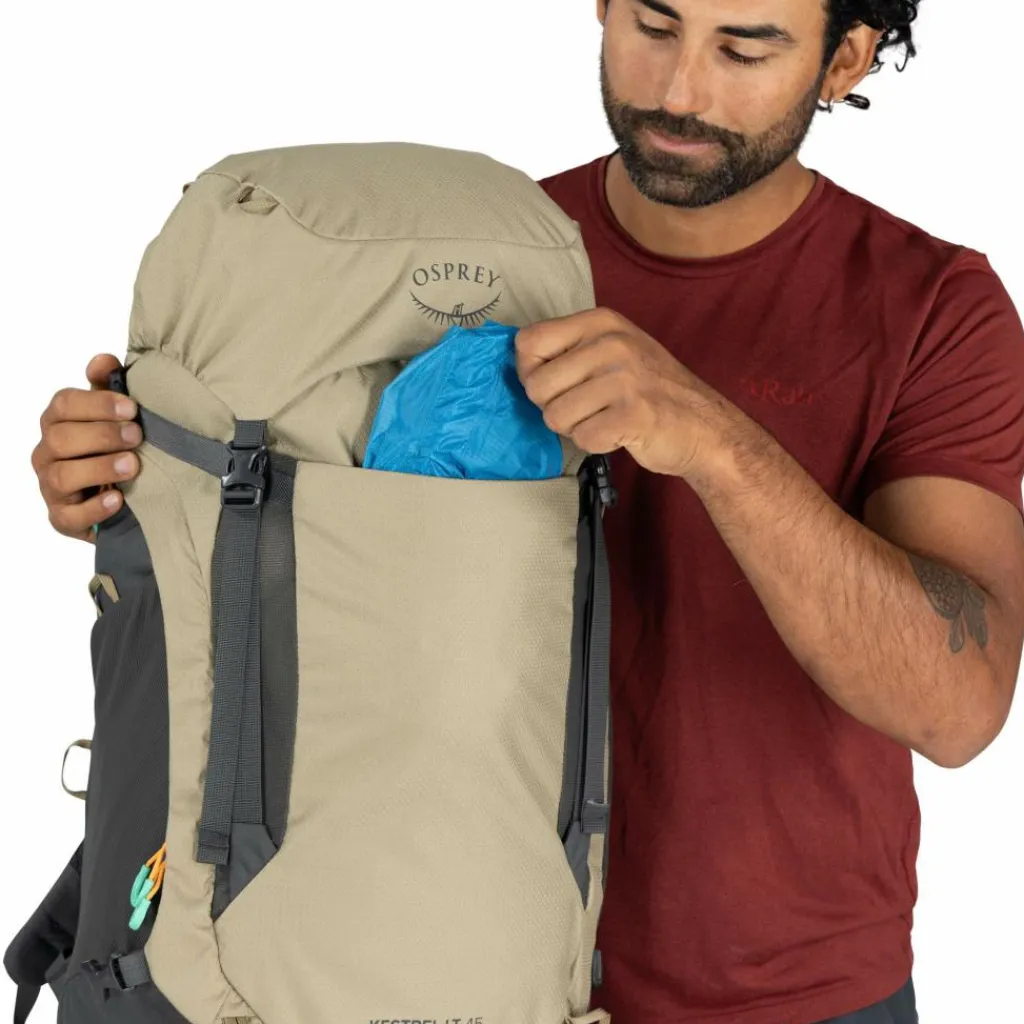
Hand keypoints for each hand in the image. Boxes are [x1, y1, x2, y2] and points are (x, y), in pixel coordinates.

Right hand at [32, 354, 141, 541]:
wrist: (124, 500)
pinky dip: (94, 508)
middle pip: (60, 438)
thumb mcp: (115, 416)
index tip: (131, 408)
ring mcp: (51, 488)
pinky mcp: (62, 519)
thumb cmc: (115, 449)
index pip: (63, 404)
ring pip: (61, 475)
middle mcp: (48, 453)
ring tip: (133, 465)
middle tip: (137, 436)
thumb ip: (108, 387)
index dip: (97, 404)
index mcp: (58, 422)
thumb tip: (104, 360)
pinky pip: (68, 516)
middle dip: (102, 435)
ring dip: (99, 467)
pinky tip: (118, 500)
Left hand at [515, 308, 729, 478]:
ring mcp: (624, 377)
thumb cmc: (650, 391)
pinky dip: (596, 444)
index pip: (528, 342)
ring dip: (576, 428)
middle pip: (536, 386)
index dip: (532, 372)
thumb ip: (569, 351)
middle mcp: (611, 343)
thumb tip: (521, 366)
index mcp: (600, 322)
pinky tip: (618, 433)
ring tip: (606, 419)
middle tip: (588, 409)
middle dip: (554, 408)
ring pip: (555, 416)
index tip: (557, 384)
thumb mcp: (613, 351)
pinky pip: (582, 438)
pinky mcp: (633, 414)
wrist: (704, 426)